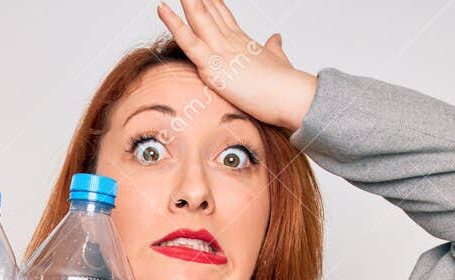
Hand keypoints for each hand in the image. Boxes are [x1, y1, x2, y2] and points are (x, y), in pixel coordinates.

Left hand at [156, 0, 318, 132]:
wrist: (291, 96)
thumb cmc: (285, 85)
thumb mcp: (277, 61)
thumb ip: (274, 47)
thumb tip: (276, 38)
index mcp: (242, 40)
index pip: (221, 14)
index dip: (210, 0)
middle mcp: (230, 40)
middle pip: (207, 10)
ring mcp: (221, 50)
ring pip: (197, 17)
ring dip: (186, 1)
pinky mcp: (213, 66)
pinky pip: (188, 41)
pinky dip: (173, 24)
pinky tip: (162, 9)